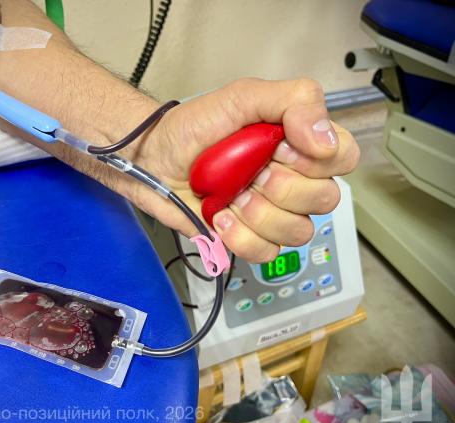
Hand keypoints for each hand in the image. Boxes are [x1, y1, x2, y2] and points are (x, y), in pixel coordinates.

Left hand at [130, 78, 359, 262]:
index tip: (282, 148)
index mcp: (298, 144)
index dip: (319, 160)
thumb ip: (294, 101)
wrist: (153, 157)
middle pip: (325, 199)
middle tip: (251, 173)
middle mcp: (292, 180)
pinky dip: (240, 237)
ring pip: (297, 230)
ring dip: (259, 214)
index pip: (343, 157)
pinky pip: (266, 252)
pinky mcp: (247, 237)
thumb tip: (327, 140)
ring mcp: (270, 212)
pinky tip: (220, 216)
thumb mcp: (242, 97)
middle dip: (282, 187)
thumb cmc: (193, 126)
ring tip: (231, 196)